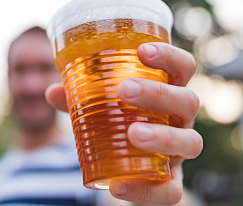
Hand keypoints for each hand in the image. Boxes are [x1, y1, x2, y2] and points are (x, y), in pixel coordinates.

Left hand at [46, 43, 202, 205]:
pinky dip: (146, 190)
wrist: (132, 164)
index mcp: (169, 91)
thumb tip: (52, 92)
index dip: (168, 56)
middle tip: (125, 90)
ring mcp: (180, 150)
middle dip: (158, 93)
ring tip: (132, 134)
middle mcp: (181, 118)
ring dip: (163, 136)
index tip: (142, 50)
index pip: (182, 67)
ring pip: (191, 142)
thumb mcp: (103, 106)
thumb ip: (81, 99)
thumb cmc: (121, 121)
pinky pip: (172, 191)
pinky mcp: (173, 181)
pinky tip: (119, 187)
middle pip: (188, 100)